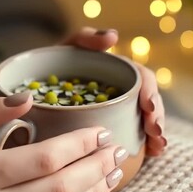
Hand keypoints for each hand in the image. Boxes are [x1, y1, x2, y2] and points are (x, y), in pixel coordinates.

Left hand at [62, 27, 166, 155]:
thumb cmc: (53, 65)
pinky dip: (145, 144)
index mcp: (117, 71)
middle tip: (155, 133)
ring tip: (157, 148)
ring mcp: (118, 110)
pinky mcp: (111, 126)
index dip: (150, 92)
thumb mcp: (67, 48)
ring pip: (144, 121)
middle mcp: (122, 90)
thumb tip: (114, 37)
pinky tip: (151, 154)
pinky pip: (132, 135)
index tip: (148, 107)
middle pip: (148, 103)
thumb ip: (86, 38)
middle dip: (156, 118)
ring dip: (155, 134)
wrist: (35, 86)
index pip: (142, 79)